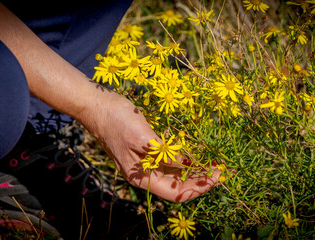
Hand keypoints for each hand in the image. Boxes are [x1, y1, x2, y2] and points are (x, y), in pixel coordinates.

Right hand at [76, 84, 220, 202]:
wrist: (95, 104)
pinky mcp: (145, 151)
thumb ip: (164, 153)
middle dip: (198, 180)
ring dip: (192, 170)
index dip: (197, 188)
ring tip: (211, 164)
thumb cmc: (115, 118)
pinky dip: (182, 160)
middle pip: (176, 185)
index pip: (174, 192)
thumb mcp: (142, 136)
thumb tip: (185, 164)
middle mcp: (143, 174)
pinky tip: (193, 154)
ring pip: (173, 174)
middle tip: (219, 170)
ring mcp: (143, 163)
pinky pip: (167, 161)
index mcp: (139, 176)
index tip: (215, 177)